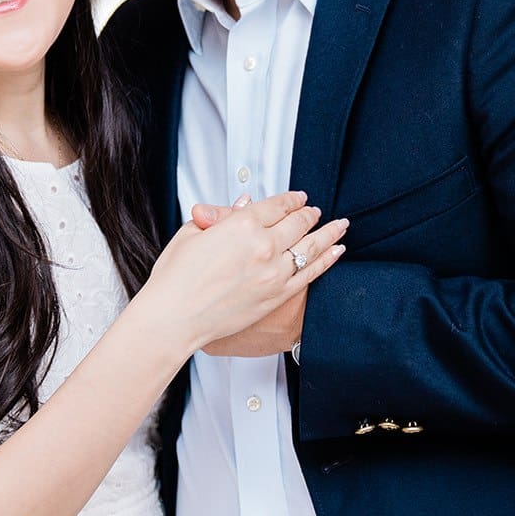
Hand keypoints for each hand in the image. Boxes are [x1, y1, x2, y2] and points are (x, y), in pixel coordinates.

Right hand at [145, 191, 346, 349]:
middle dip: (310, 214)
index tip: (298, 197)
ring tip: (340, 226)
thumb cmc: (175, 279)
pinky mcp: (277, 295)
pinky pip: (310, 273)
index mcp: (241, 225)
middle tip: (317, 211)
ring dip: (329, 233)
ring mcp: (274, 272)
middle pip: (298, 222)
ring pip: (311, 246)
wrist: (174, 318)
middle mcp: (263, 245)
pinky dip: (327, 260)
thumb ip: (221, 216)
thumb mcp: (191, 234)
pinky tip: (336, 251)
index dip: (291, 199)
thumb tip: (242, 205)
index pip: (276, 205)